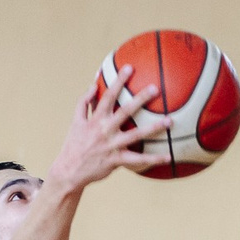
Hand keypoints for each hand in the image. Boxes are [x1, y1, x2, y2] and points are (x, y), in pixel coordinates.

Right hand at [45, 69, 160, 190]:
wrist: (69, 171)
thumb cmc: (74, 144)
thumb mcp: (75, 121)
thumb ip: (84, 102)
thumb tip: (94, 84)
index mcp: (95, 119)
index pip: (108, 96)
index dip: (118, 81)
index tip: (129, 67)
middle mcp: (105, 130)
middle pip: (125, 111)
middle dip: (140, 99)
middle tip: (155, 88)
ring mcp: (112, 145)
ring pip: (136, 135)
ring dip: (154, 127)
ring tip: (169, 120)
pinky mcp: (117, 160)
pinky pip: (138, 160)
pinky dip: (153, 159)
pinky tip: (168, 157)